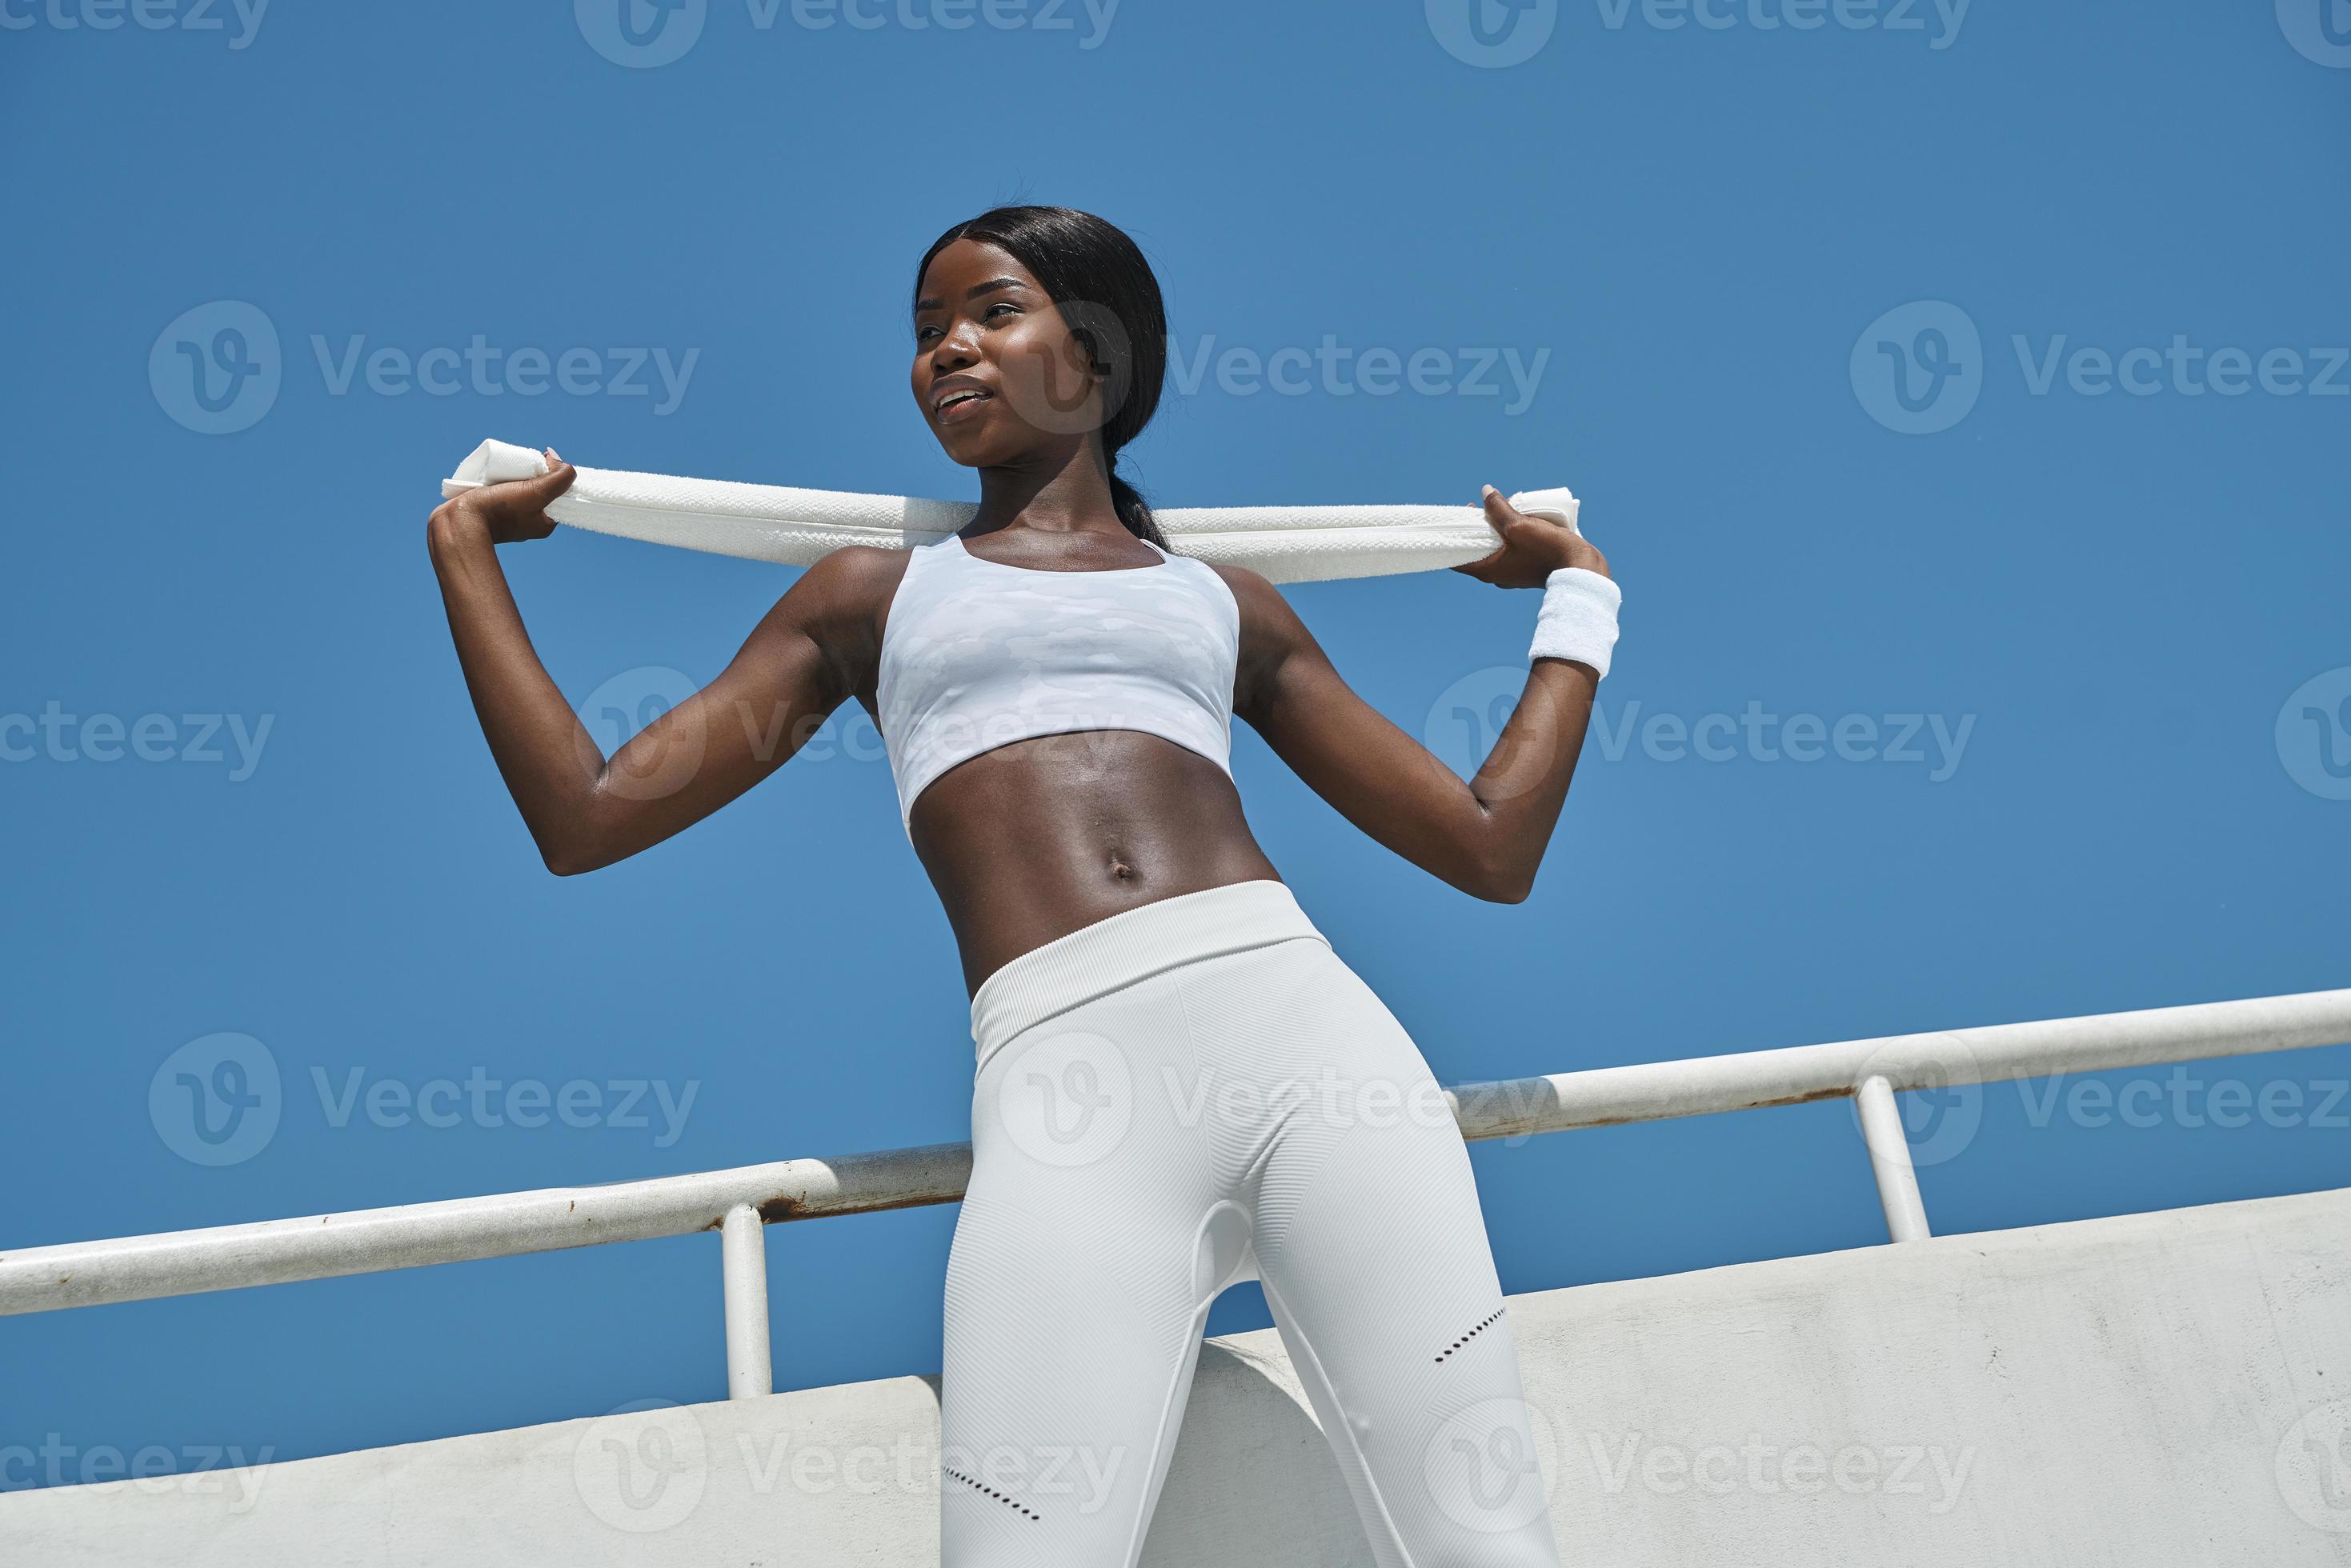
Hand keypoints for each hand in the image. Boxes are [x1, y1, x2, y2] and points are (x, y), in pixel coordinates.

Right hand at [428, 447, 574, 546]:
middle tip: (524, 465)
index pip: (559, 493)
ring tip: (509, 468)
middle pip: (540, 488)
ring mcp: (510, 516)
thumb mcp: (536, 493)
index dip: (555, 475)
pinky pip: (504, 489)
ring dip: (517, 474)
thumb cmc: (499, 509)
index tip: (543, 463)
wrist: (458, 522)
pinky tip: (497, 473)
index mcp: (544, 524)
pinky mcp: (492, 509)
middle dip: (534, 473)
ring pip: (521, 487)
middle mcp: (529, 521)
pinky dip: (503, 479)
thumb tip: (563, 463)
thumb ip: (558, 480)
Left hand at [1451, 485, 1608, 588]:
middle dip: (1477, 527)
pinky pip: (1510, 550)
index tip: (1459, 517)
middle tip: (1481, 507)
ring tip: (1500, 509)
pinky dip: (1509, 536)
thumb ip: (1499, 509)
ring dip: (1495, 529)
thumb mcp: (1519, 525)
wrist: (1581, 569)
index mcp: (1488, 570)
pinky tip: (1516, 520)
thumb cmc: (1548, 550)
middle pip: (1477, 549)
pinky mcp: (1526, 568)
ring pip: (1495, 548)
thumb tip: (1485, 492)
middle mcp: (1497, 575)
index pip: (1457, 557)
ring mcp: (1512, 573)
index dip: (1454, 536)